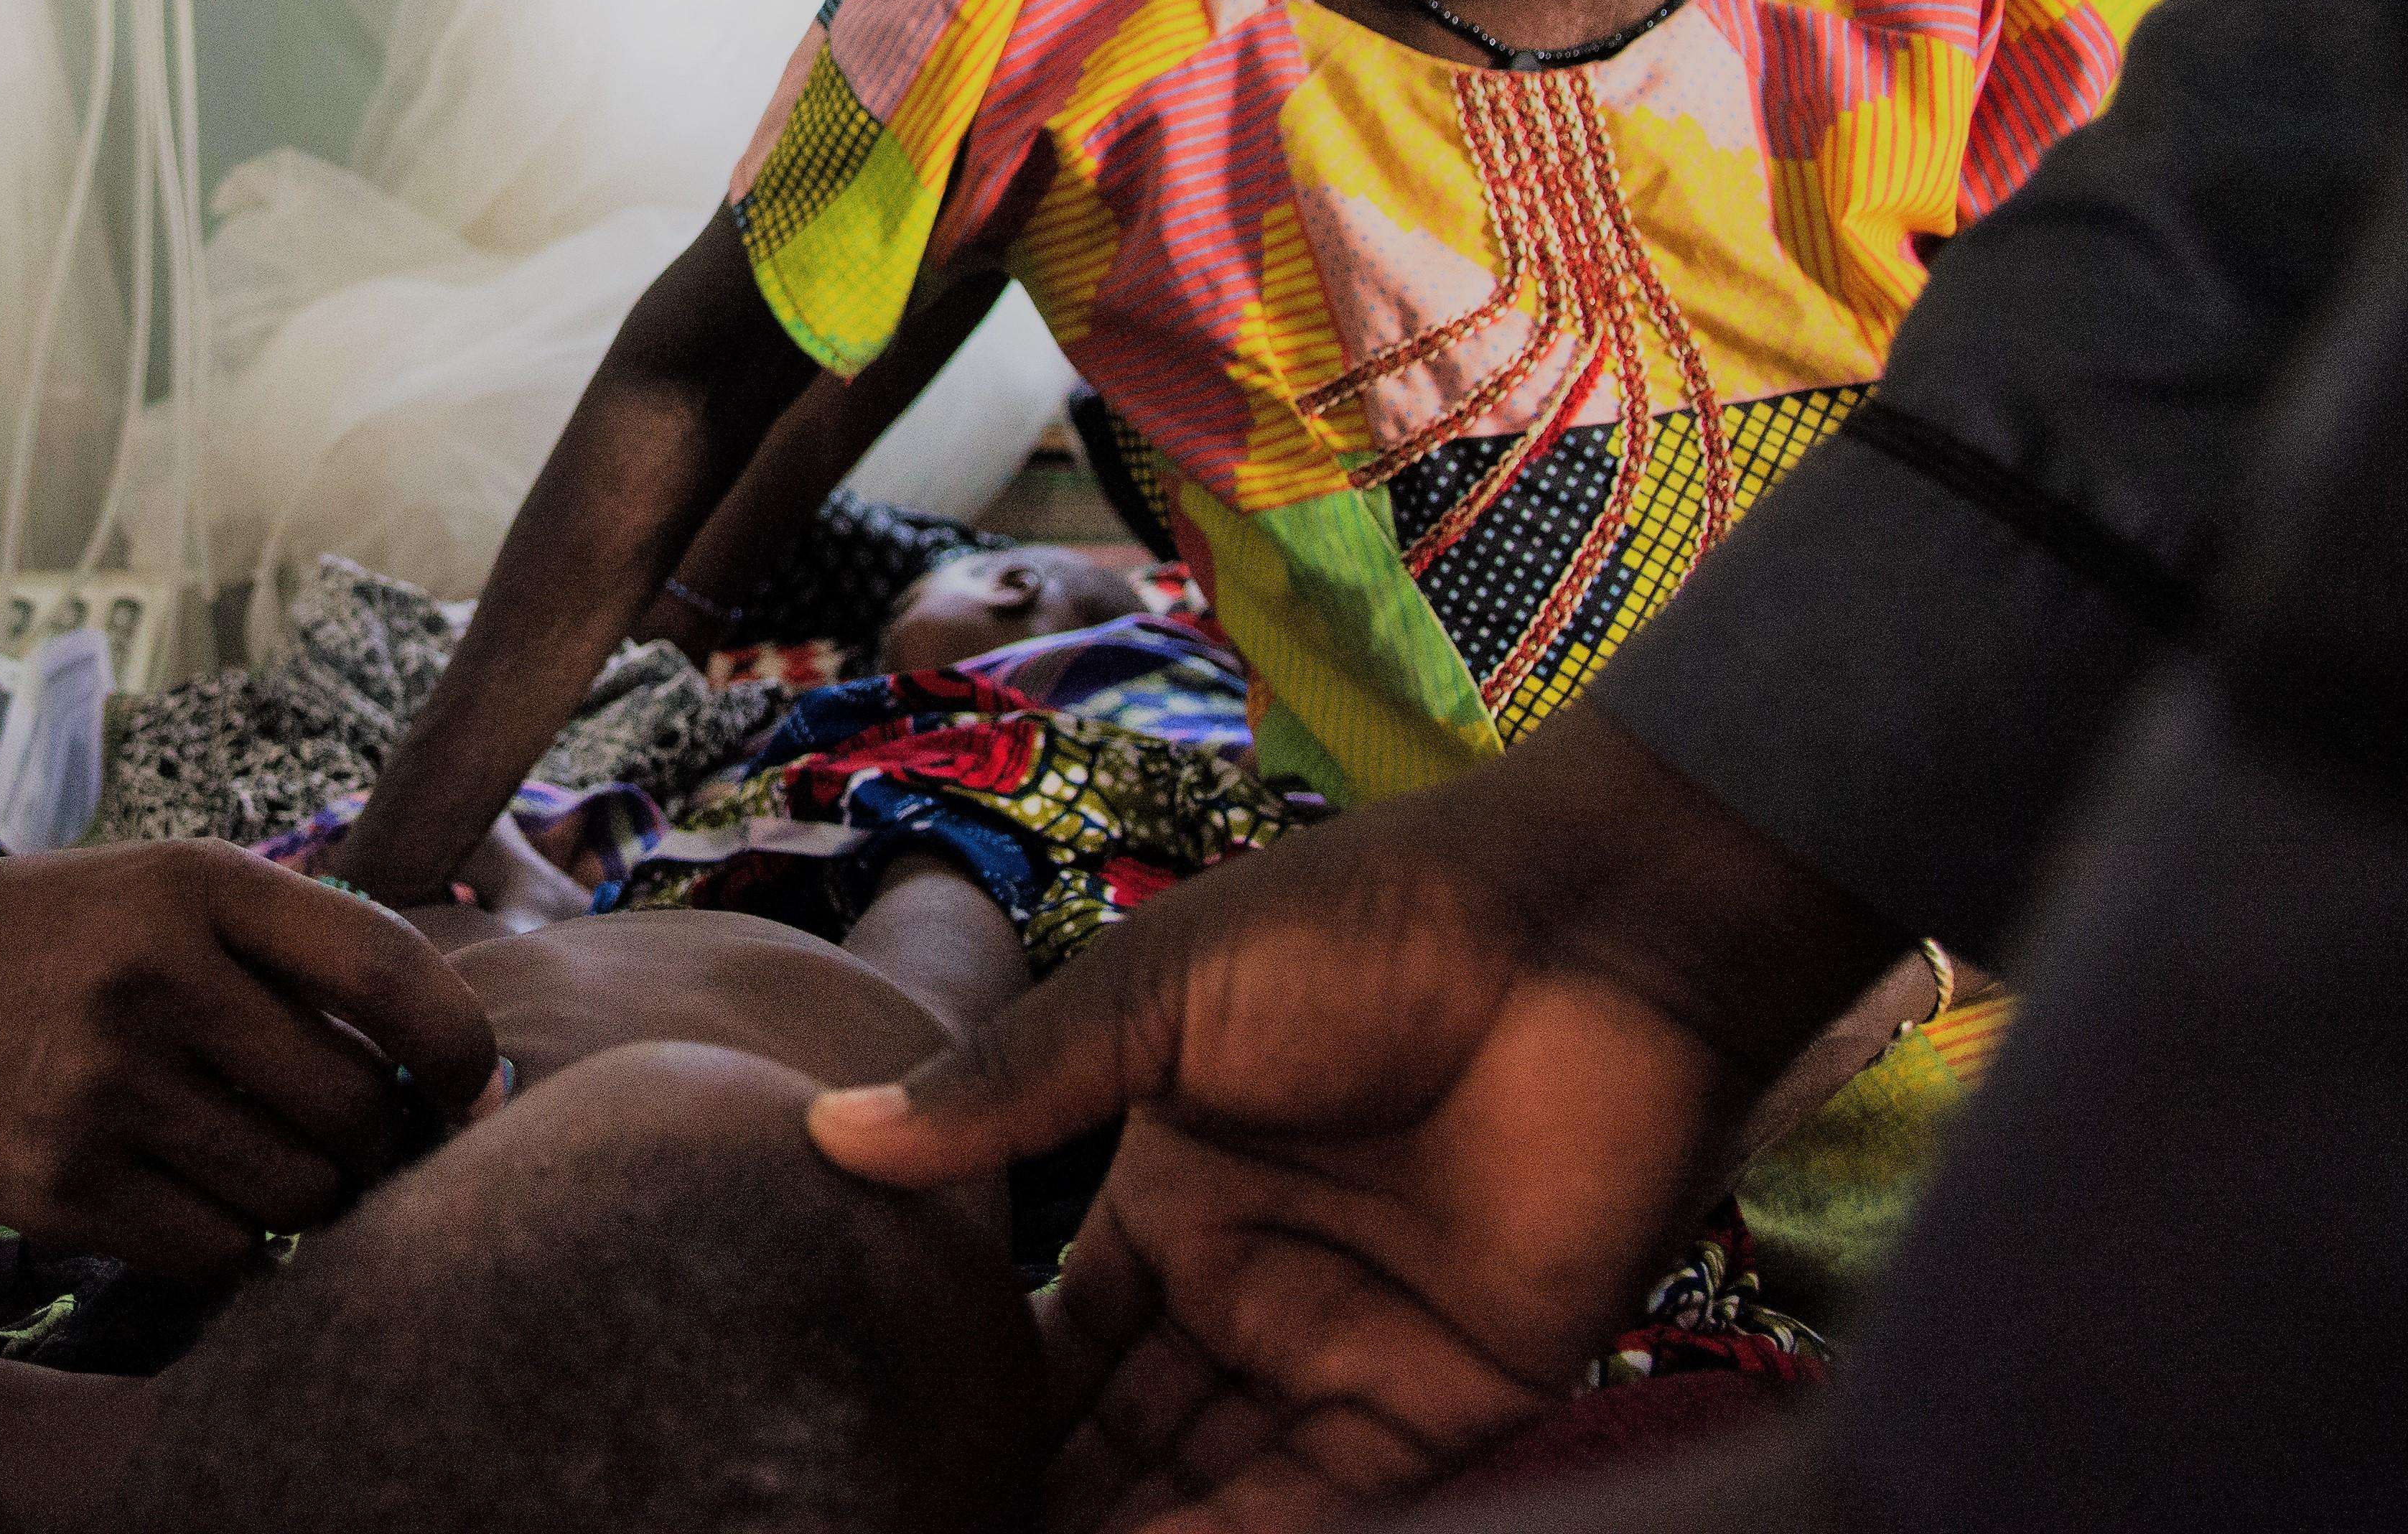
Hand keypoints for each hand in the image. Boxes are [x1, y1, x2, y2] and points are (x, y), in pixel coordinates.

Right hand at [0, 839, 497, 1279]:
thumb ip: (309, 950)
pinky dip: (240, 1247)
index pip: (387, 976)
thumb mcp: (180, 887)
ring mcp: (100, 1090)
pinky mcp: (57, 1187)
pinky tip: (211, 1206)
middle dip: (381, 1140)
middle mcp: (152, 982)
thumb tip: (464, 1074)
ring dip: (312, 1196)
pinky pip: (219, 1255)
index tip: (468, 1086)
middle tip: (358, 1141)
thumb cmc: (67, 935)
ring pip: (297, 1194)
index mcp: (200, 889)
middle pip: (354, 1109)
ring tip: (276, 1167)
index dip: (459, 1049)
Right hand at [807, 707, 1895, 1532]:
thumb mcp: (1148, 1000)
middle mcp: (1250, 1286)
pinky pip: (1319, 1503)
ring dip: (1122, 1530)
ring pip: (1206, 1485)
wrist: (1579, 941)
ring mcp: (1346, 1349)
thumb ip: (1004, 1090)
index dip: (986, 1399)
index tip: (893, 1453)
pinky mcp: (1446, 1404)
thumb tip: (828, 1135)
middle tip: (934, 1524)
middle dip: (1045, 1494)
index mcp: (1173, 1191)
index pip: (1060, 1337)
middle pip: (1125, 1433)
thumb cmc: (1356, 934)